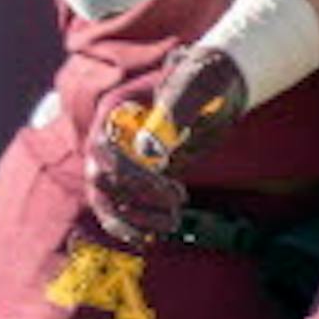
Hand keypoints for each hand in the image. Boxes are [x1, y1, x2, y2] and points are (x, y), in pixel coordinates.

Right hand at [85, 46, 248, 245]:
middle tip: (178, 206)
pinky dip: (130, 225)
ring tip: (173, 225)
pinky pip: (117, 207)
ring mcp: (119, 158)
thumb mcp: (195, 85)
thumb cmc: (204, 80)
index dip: (132, 175)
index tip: (171, 189)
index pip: (106, 149)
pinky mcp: (131, 177)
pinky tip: (151, 238)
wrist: (216, 86)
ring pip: (106, 199)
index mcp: (117, 110)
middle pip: (102, 179)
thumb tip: (149, 151)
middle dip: (137, 199)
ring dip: (133, 219)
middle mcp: (110, 137)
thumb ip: (174, 109)